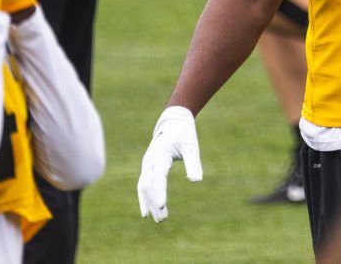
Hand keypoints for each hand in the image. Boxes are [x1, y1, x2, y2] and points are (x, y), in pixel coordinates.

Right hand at [137, 106, 202, 221]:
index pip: (157, 176)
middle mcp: (150, 160)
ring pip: (144, 187)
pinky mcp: (147, 168)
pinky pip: (143, 185)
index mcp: (160, 154)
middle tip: (163, 219)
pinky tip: (147, 212)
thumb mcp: (191, 146)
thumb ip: (193, 162)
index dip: (159, 191)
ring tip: (160, 219)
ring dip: (150, 203)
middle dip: (154, 202)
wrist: (173, 122)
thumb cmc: (184, 134)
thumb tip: (197, 181)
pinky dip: (144, 198)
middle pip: (149, 185)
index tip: (162, 205)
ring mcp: (146, 164)